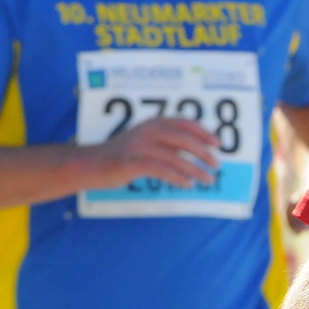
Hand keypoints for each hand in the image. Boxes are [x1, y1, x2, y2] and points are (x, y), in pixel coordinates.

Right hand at [78, 117, 220, 189]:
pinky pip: (162, 170)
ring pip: (176, 157)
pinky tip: (187, 185)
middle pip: (184, 139)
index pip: (185, 123)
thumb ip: (166, 142)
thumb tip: (195, 150)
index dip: (203, 132)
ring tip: (207, 180)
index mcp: (153, 123)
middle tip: (216, 165)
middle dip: (203, 153)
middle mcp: (148, 130)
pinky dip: (178, 177)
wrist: (91, 164)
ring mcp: (140, 146)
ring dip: (195, 170)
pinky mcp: (133, 162)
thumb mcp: (145, 142)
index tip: (217, 144)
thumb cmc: (122, 156)